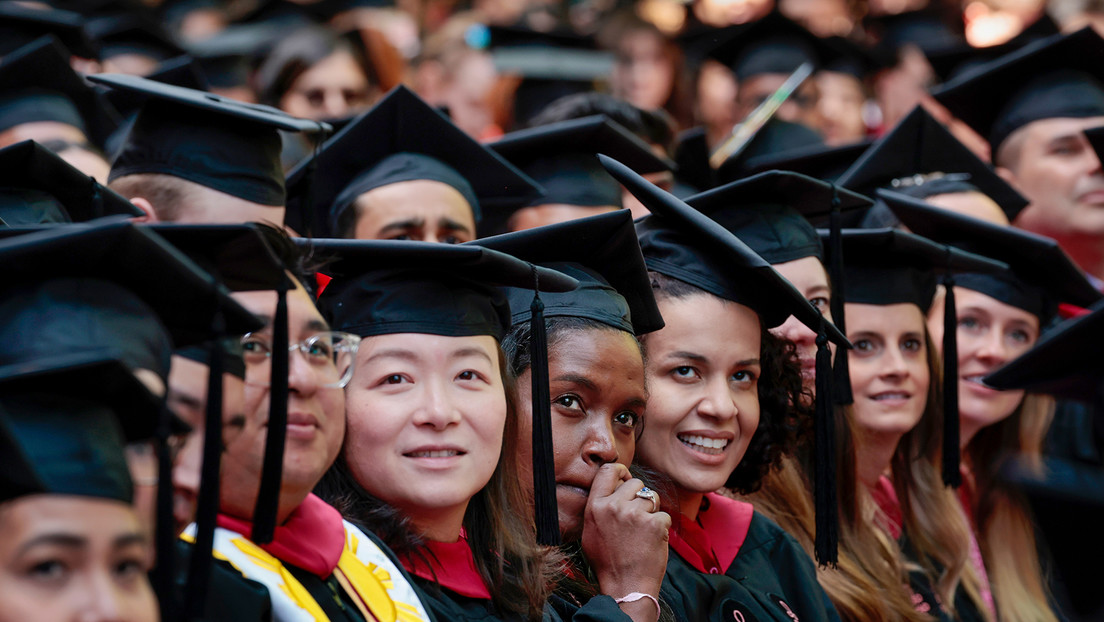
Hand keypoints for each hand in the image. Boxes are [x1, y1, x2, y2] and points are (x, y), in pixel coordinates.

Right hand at [581, 463, 669, 620]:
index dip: (621, 471)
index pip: (608, 471)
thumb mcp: (590, 532)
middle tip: (637, 518)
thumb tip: (612, 489)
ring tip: (643, 533)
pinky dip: (661, 527)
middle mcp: (613, 506)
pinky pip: (663, 514)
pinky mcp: (654, 523)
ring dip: (651, 512)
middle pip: (635, 483)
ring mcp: (635, 514)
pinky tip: (652, 541)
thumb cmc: (608, 562)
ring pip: (651, 497)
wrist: (626, 586)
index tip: (626, 478)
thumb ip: (599, 507)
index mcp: (595, 506)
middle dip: (639, 497)